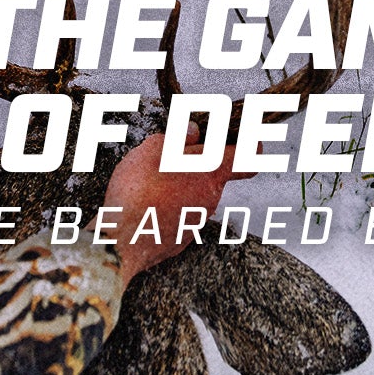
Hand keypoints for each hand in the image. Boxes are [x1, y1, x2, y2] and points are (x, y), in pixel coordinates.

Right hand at [104, 127, 239, 280]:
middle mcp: (211, 198)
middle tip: (169, 156)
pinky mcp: (181, 240)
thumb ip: (177, 138)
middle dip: (195, 165)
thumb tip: (192, 132)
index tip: (245, 139)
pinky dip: (167, 210)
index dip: (250, 145)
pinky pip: (180, 217)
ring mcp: (197, 221)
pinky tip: (144, 207)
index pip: (248, 157)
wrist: (123, 241)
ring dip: (178, 187)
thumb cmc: (138, 192)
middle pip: (213, 175)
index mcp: (210, 171)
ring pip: (194, 196)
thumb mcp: (152, 149)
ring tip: (147, 185)